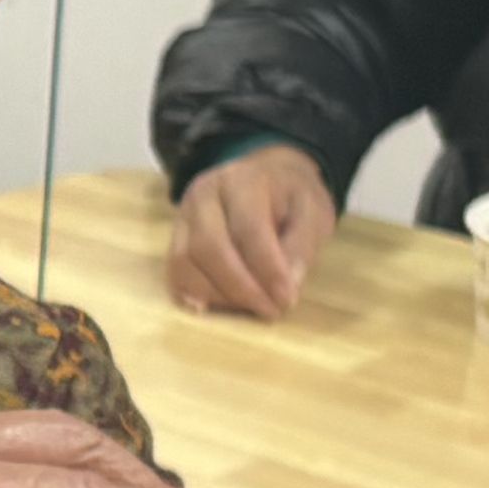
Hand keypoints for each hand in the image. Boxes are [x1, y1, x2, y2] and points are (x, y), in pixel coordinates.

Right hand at [165, 145, 337, 318]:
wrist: (269, 178)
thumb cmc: (291, 198)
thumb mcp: (314, 212)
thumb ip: (302, 246)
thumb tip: (285, 286)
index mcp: (243, 180)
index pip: (248, 228)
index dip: (267, 269)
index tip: (287, 299)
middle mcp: (204, 194)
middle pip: (208, 247)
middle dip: (240, 287)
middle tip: (270, 310)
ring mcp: (183, 215)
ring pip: (184, 262)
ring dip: (217, 294)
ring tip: (250, 307)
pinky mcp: (175, 236)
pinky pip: (174, 271)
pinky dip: (192, 293)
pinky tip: (213, 306)